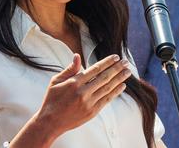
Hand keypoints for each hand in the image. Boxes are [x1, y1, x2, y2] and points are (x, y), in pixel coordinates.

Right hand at [15, 53, 131, 145]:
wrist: (50, 122)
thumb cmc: (52, 99)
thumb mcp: (56, 81)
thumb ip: (70, 69)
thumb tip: (77, 56)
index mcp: (74, 82)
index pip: (95, 69)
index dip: (107, 62)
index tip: (115, 57)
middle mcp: (83, 92)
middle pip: (104, 77)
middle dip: (117, 68)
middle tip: (126, 62)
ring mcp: (88, 103)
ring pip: (108, 88)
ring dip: (119, 79)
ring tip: (127, 72)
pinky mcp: (92, 112)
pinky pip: (107, 100)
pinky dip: (115, 92)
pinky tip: (122, 86)